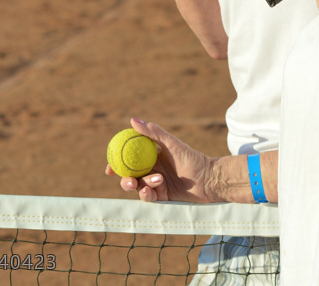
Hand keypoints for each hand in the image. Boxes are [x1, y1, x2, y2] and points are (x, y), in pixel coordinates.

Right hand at [104, 118, 218, 202]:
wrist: (209, 179)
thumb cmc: (193, 159)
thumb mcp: (172, 144)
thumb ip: (154, 133)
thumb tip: (133, 121)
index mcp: (151, 156)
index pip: (129, 159)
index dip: (117, 164)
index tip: (109, 169)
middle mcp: (151, 169)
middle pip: (130, 176)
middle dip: (125, 180)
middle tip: (128, 180)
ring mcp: (156, 183)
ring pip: (138, 187)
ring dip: (141, 186)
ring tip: (156, 182)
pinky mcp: (161, 196)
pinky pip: (148, 197)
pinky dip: (147, 194)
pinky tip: (152, 191)